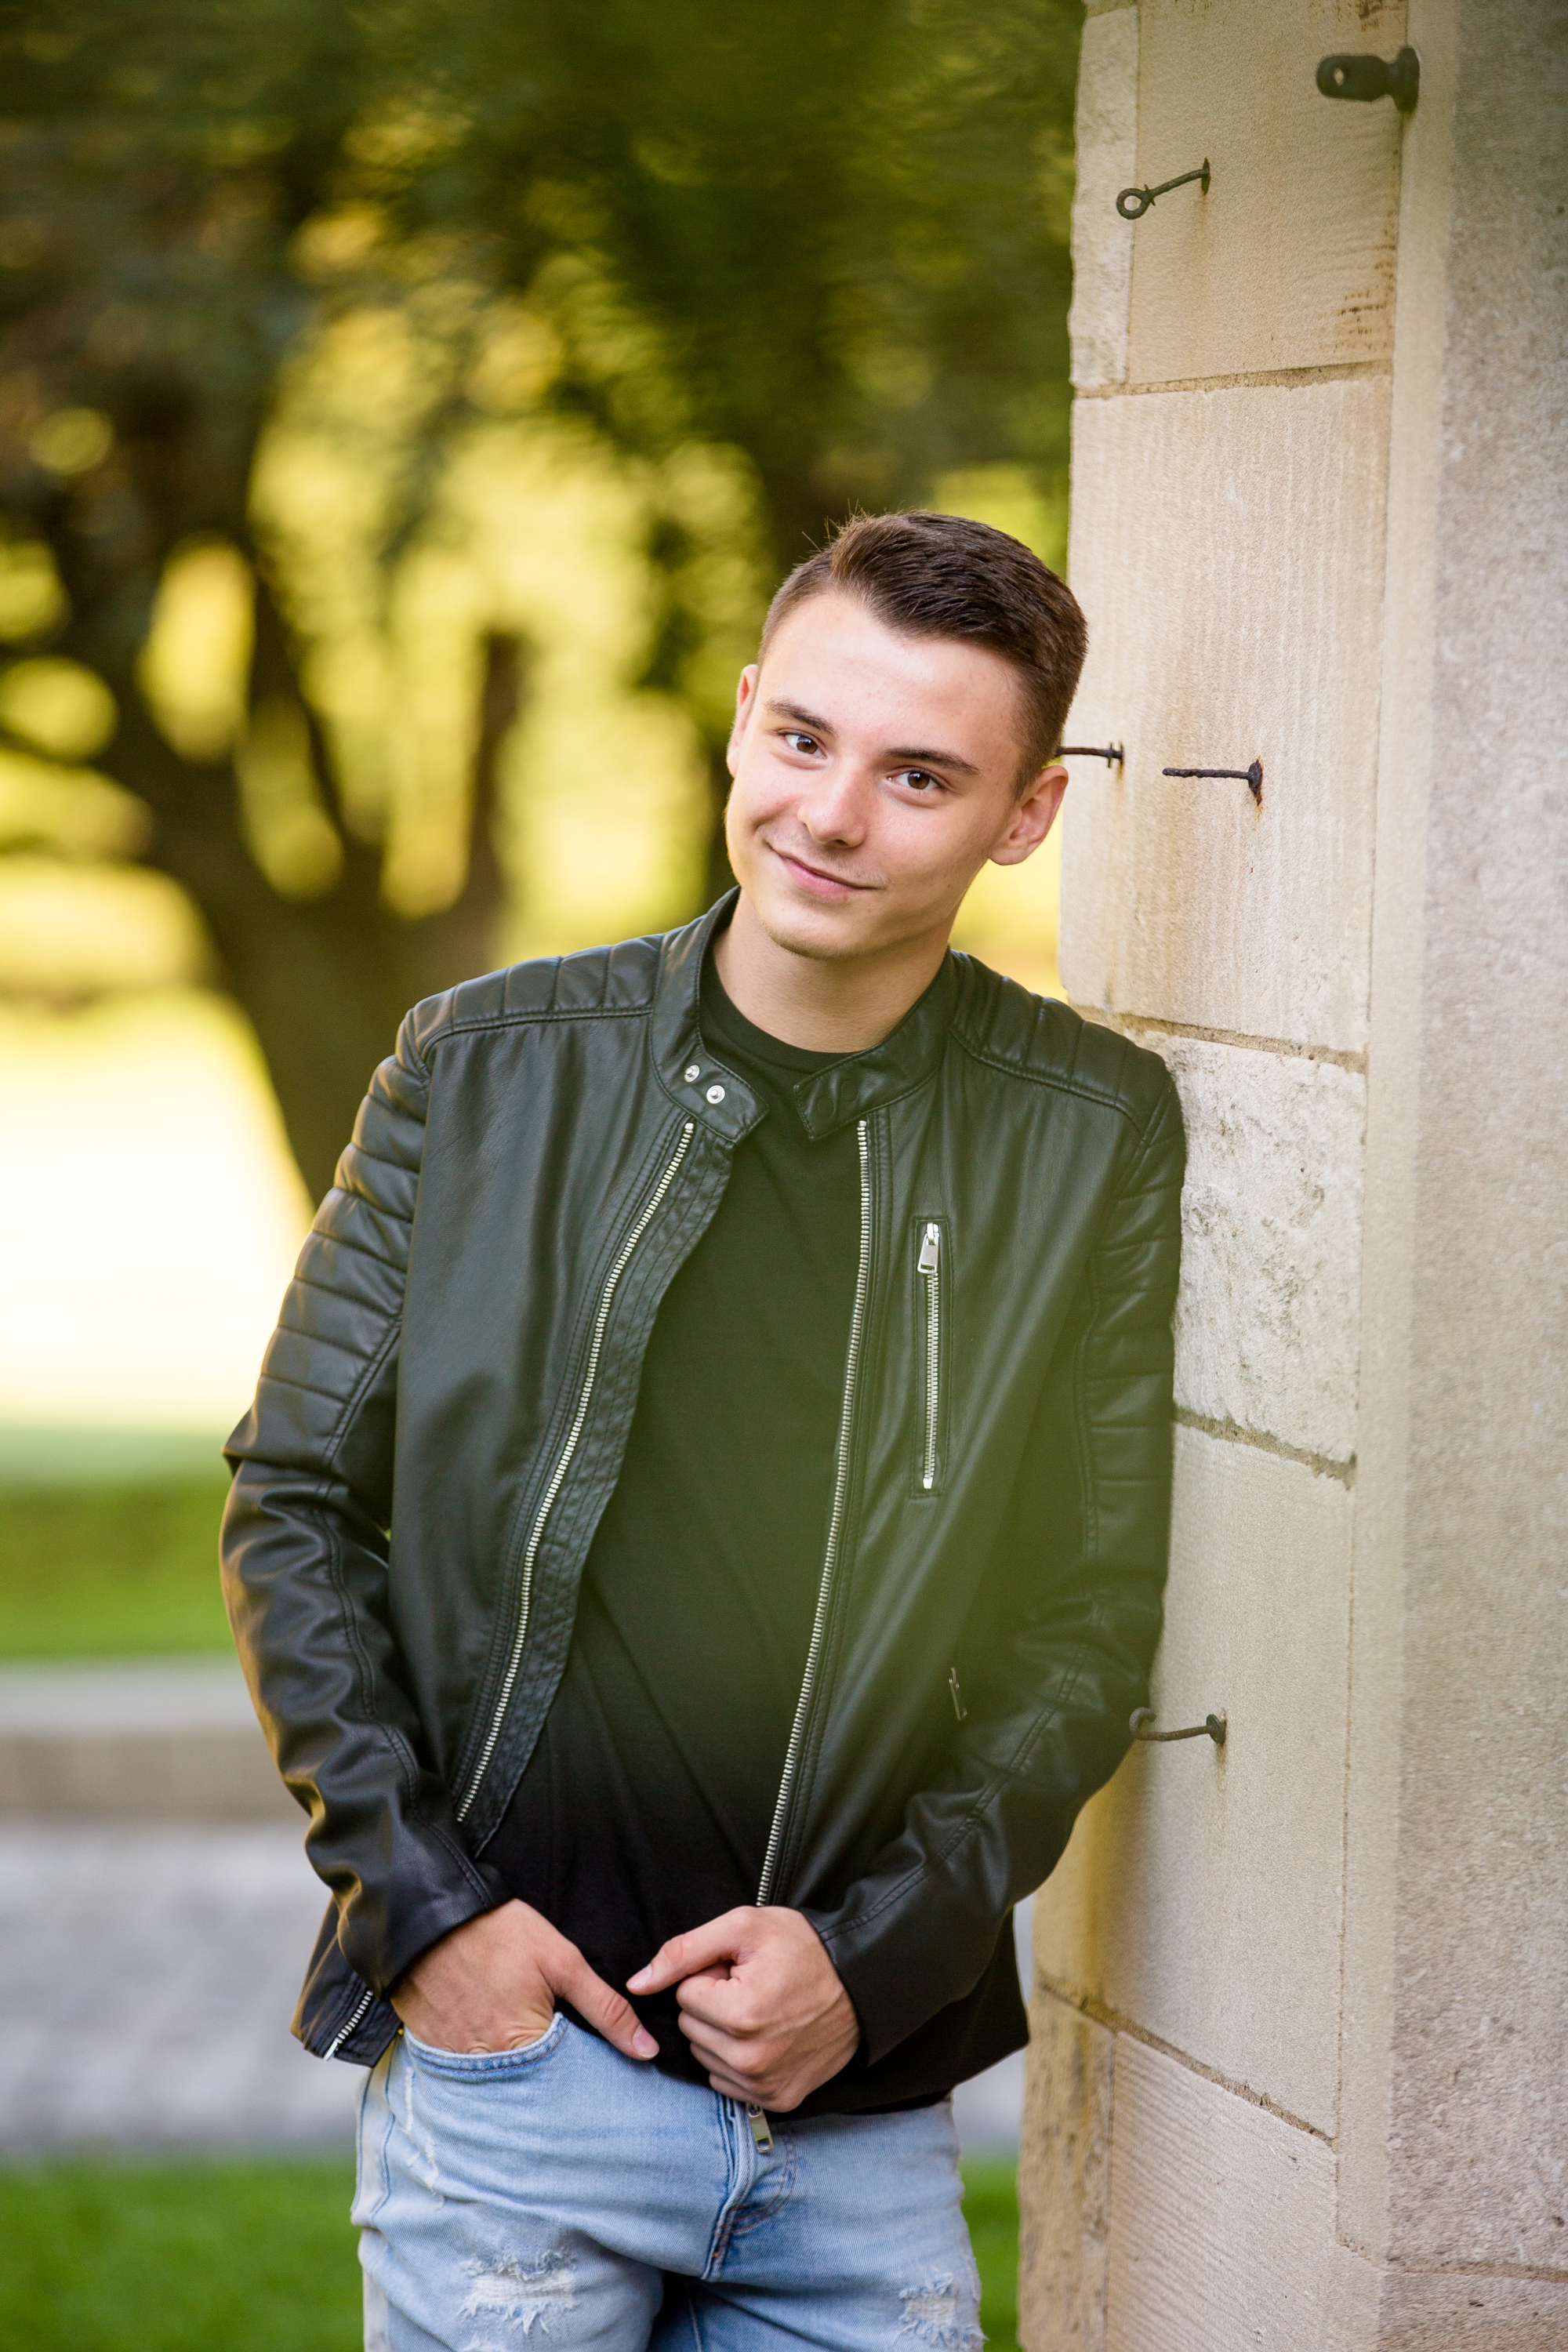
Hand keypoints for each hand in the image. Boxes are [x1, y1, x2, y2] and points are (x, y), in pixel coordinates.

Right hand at [391, 1899, 658, 2061]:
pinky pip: (465, 2070)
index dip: (581, 2071)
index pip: (566, 2082)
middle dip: (547, 2076)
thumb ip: (606, 2010)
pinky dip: (481, 2060)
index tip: (590, 2063)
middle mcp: (489, 2063)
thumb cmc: (501, 1933)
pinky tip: (487, 2033)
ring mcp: (457, 2060)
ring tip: (519, 2040)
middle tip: (550, 2044)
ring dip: (514, 2070)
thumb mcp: (563, 1962)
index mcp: (525, 2044)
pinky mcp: (434, 2049)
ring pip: (498, 2081)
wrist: (432, 1913)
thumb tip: (646, 2050)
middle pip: (530, 2086)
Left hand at [628, 1906, 858, 2110]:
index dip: (710, 1974)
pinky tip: (766, 2037)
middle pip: (690, 2028)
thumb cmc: (801, 1948)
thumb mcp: (743, 1927)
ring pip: (705, 2056)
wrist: (860, 1985)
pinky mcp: (777, 2101)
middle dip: (712, 2004)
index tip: (742, 1969)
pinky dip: (737, 2059)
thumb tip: (637, 1983)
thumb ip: (683, 1951)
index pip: (684, 1995)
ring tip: (762, 2010)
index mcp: (741, 2016)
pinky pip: (726, 2082)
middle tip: (752, 1987)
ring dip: (723, 2033)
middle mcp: (751, 2061)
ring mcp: (765, 2086)